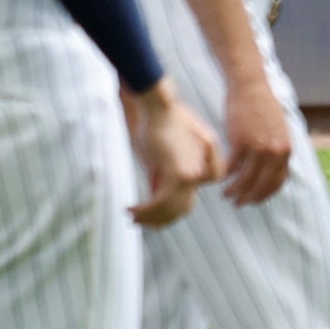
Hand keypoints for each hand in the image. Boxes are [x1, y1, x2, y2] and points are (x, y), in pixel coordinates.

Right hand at [121, 88, 211, 227]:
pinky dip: (146, 209)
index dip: (172, 211)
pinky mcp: (179, 171)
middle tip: (137, 221)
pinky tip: (131, 209)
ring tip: (131, 216)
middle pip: (184, 208)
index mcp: (198, 169)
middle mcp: (198, 173)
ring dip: (150, 217)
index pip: (191, 200)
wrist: (160, 107)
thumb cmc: (158, 126)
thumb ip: (161, 174)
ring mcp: (191, 173)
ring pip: (173, 208)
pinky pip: (162, 201)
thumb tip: (154, 192)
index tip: (151, 214)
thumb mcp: (161, 155)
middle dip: (160, 220)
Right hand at [214, 71, 298, 208]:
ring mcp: (258, 147)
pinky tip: (219, 178)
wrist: (251, 86)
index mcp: (286, 149)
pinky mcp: (241, 142)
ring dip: (235, 190)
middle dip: (250, 198)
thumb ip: (278, 148)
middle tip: (239, 204)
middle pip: (262, 185)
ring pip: (246, 179)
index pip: (278, 181)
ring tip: (227, 195)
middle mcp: (275, 151)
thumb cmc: (262, 105)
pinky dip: (225, 175)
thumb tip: (274, 166)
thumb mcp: (279, 129)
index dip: (265, 194)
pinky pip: (232, 167)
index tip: (256, 200)